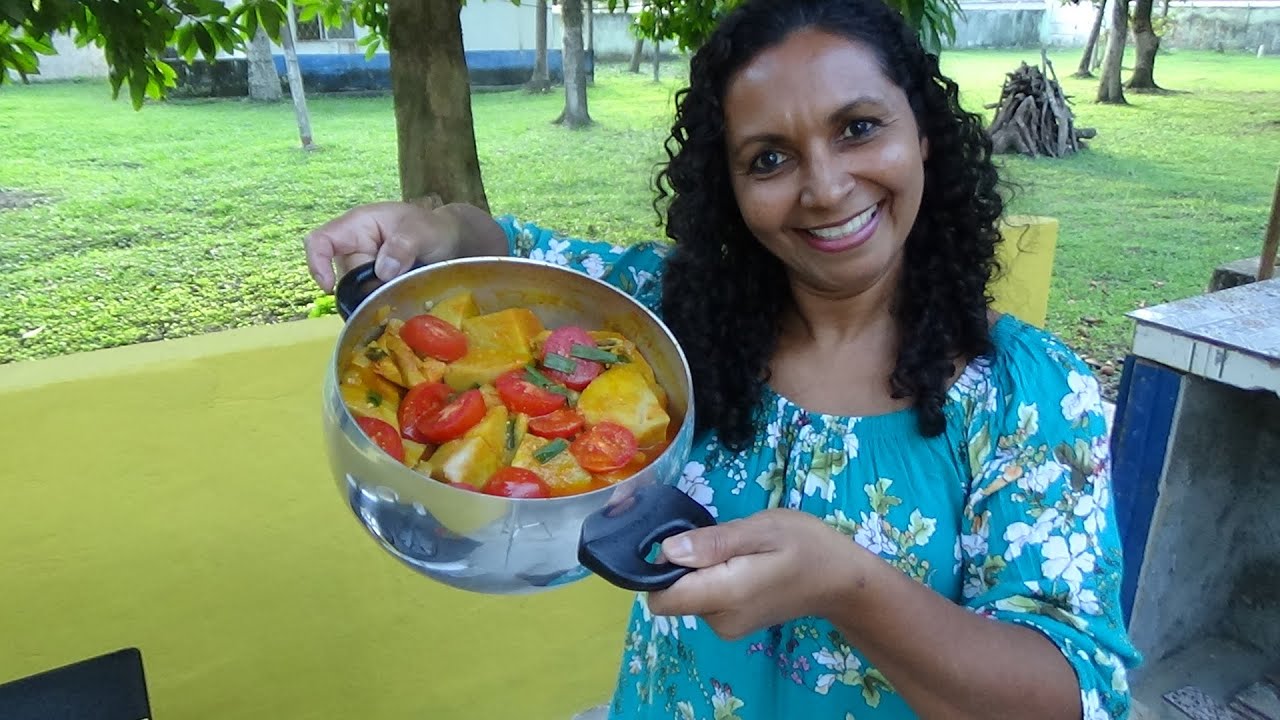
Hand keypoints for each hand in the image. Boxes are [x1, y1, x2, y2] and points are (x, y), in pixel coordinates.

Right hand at [303, 200, 465, 292]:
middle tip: (400, 284)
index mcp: (357, 225)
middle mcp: (353, 247)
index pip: (321, 241)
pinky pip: (368, 298)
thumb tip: (382, 271)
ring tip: (406, 288)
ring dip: (378, 296)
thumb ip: (403, 246)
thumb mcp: (422, 231)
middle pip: (345, 276)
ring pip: (356, 291)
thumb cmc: (432, 228)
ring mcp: (363, 267)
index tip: (328, 287)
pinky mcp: (372, 284)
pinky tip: (401, 300)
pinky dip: (382, 303)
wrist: (449, 241)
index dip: (317, 263)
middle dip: (368, 287)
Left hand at [645, 509, 866, 639]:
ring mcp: (727, 627)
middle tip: (724, 543)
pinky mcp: (733, 625)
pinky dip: (714, 581)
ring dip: (702, 572)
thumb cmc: (806, 546)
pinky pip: (705, 601)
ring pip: (689, 597)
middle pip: (673, 596)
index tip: (684, 544)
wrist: (841, 581)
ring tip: (740, 552)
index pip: (662, 599)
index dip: (660, 570)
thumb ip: (714, 542)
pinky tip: (743, 566)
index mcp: (724, 596)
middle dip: (685, 567)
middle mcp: (720, 621)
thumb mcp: (761, 530)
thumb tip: (667, 551)